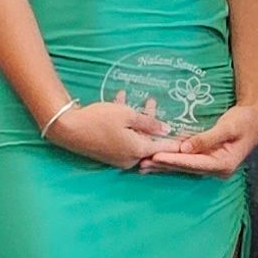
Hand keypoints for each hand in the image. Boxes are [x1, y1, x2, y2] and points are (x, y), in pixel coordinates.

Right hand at [48, 92, 172, 169]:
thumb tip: (166, 129)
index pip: (164, 148)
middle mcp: (130, 158)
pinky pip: (122, 137)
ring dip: (138, 118)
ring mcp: (117, 157)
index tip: (189, 136)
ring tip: (143, 99)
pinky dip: (124, 123)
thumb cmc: (99, 120)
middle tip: (157, 104)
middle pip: (149, 141)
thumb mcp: (127, 115)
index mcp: (138, 150)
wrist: (67, 128)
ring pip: (135, 136)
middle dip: (153, 121)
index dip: (177, 141)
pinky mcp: (107, 152)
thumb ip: (149, 122)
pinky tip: (121, 100)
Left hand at [144, 102, 257, 177]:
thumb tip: (185, 148)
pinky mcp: (209, 160)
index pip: (192, 163)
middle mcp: (217, 169)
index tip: (155, 156)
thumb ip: (207, 139)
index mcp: (223, 164)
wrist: (257, 118)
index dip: (172, 160)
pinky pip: (187, 162)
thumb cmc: (245, 121)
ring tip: (143, 165)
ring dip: (164, 166)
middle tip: (141, 163)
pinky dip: (172, 161)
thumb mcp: (228, 127)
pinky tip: (157, 160)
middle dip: (163, 165)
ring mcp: (213, 166)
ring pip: (184, 167)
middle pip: (185, 168)